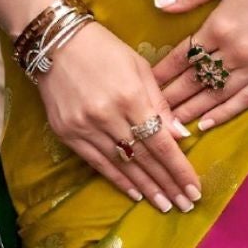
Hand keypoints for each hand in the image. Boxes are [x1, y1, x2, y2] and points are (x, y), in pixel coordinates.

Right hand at [35, 20, 202, 212]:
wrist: (53, 43)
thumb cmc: (104, 49)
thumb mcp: (140, 68)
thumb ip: (160, 104)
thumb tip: (181, 136)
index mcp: (131, 97)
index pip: (160, 143)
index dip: (179, 169)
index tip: (194, 189)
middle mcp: (107, 116)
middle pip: (144, 158)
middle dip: (167, 184)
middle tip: (185, 205)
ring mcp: (84, 127)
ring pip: (122, 165)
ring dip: (146, 188)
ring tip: (164, 205)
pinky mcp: (67, 133)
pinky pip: (98, 163)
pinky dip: (118, 179)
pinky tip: (135, 193)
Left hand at [152, 0, 247, 130]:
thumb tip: (160, 4)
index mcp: (219, 26)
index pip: (183, 56)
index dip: (162, 72)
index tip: (145, 84)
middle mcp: (234, 52)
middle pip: (194, 80)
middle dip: (170, 98)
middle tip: (149, 113)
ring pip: (214, 96)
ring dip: (190, 111)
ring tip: (169, 127)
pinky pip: (243, 101)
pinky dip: (223, 114)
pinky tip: (205, 124)